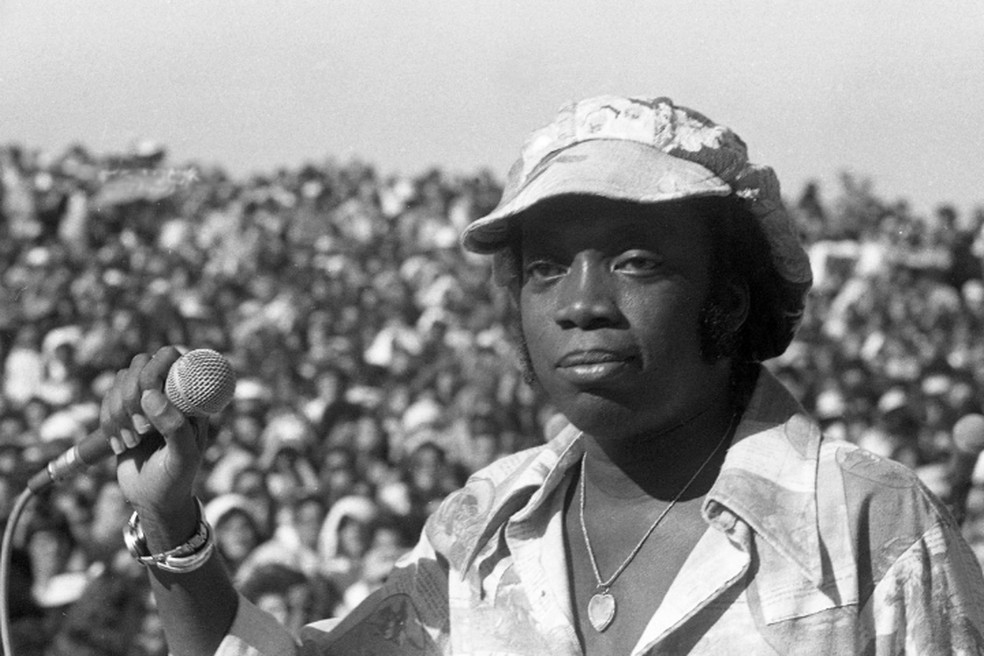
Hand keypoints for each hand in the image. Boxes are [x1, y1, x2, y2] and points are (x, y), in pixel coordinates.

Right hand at [100, 346, 208, 547]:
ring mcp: (146, 399)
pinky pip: (107, 398)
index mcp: (191, 397)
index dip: (156, 372)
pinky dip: (108, 421)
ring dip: (119, 412)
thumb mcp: (183, 457)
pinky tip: (120, 444)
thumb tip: (151, 395)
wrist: (154, 500)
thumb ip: (175, 428)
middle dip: (133, 395)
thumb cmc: (177, 479)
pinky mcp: (124, 411)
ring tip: (133, 442)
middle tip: (143, 429)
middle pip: (142, 363)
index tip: (151, 401)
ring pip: (122, 379)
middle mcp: (169, 392)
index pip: (174, 358)